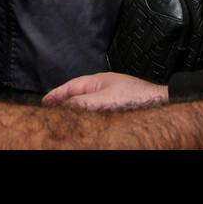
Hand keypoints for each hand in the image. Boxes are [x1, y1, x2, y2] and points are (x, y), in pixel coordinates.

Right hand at [43, 72, 168, 110]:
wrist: (159, 104)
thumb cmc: (135, 98)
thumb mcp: (102, 99)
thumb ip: (81, 101)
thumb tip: (64, 104)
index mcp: (98, 80)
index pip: (71, 86)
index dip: (56, 94)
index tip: (44, 102)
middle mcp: (104, 87)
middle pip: (78, 95)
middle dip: (64, 102)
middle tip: (50, 111)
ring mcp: (112, 97)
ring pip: (88, 103)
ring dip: (76, 110)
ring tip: (64, 118)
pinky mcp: (119, 107)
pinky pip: (97, 110)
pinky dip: (88, 115)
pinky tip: (87, 123)